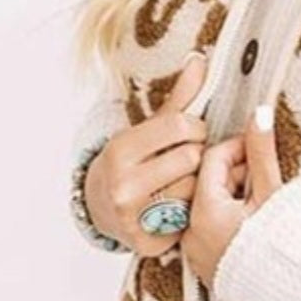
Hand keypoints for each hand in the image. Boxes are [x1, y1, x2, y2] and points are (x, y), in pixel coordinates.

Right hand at [83, 52, 208, 255]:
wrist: (98, 207)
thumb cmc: (131, 161)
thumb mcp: (148, 129)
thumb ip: (180, 98)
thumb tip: (201, 58)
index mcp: (120, 150)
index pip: (181, 126)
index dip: (196, 128)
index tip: (191, 133)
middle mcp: (123, 184)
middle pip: (192, 159)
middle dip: (198, 156)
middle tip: (190, 159)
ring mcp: (134, 217)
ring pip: (195, 190)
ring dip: (198, 184)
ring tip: (186, 180)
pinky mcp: (148, 242)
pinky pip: (190, 220)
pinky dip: (191, 212)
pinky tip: (182, 206)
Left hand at [181, 103, 283, 289]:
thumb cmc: (290, 243)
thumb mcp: (274, 191)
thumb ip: (262, 151)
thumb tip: (259, 112)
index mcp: (205, 211)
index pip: (213, 160)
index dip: (239, 149)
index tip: (261, 150)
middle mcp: (191, 233)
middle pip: (208, 184)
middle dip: (236, 174)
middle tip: (265, 177)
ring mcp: (196, 254)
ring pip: (209, 208)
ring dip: (233, 196)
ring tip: (263, 201)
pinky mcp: (206, 269)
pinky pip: (210, 233)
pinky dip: (228, 220)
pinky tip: (254, 224)